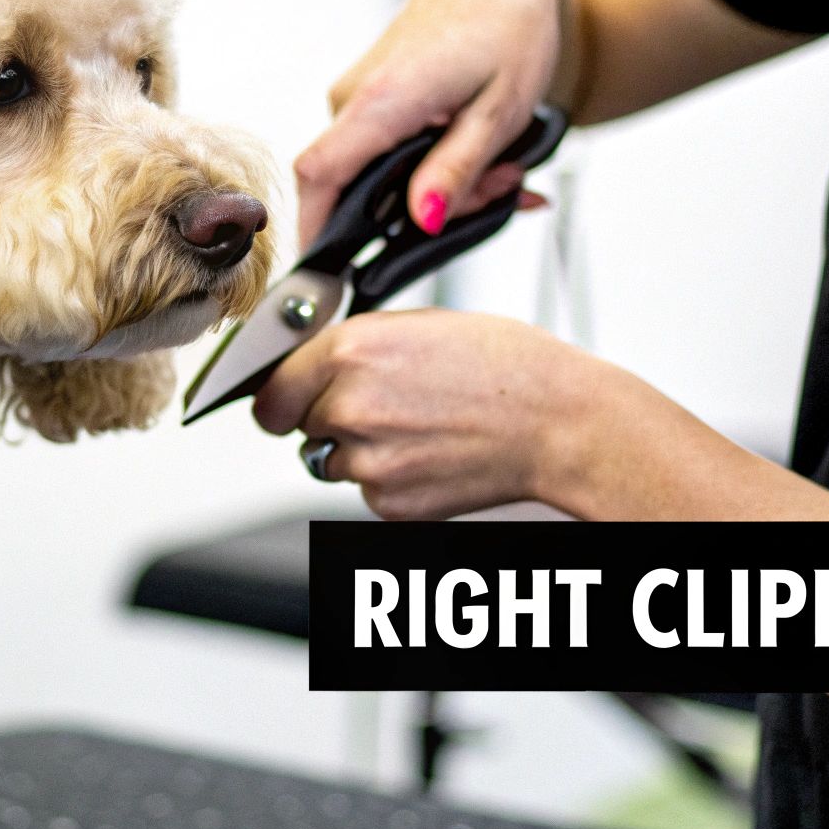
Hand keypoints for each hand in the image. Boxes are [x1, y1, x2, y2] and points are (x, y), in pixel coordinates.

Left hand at [251, 309, 596, 520]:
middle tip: (385, 405)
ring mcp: (367, 460)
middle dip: (327, 416)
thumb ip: (353, 347)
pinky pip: (365, 489)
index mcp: (348, 351)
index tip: (288, 398)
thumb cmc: (505, 367)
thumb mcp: (417, 327)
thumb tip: (310, 363)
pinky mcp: (388, 501)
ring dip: (357, 448)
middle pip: (299, 424)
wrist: (557, 422)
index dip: (281, 394)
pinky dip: (389, 477)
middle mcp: (348, 406)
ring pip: (329, 459)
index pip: (271, 389)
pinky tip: (430, 453)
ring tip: (416, 428)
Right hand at [293, 0, 568, 248]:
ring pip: (375, 175)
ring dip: (436, 185)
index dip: (314, 233)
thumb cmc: (509, 32)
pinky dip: (431, 164)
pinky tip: (480, 153)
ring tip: (502, 165)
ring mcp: (354, 98)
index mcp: (382, 100)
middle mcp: (353, 97)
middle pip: (356, 189)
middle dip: (421, 212)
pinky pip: (384, 153)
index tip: (332, 275)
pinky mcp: (364, 100)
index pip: (318, 176)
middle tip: (499, 190)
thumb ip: (456, 172)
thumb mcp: (500, 114)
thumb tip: (420, 222)